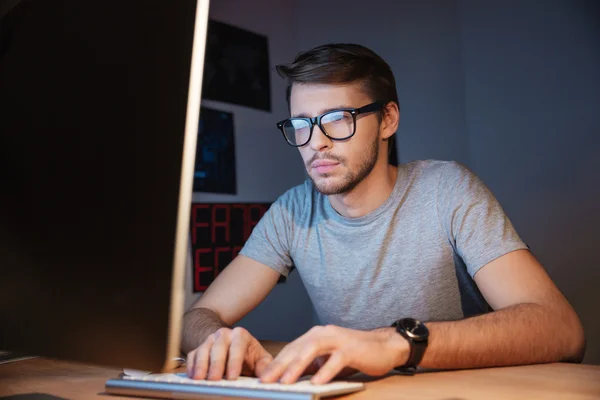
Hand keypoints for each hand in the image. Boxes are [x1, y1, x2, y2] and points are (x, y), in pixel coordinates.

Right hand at [186, 327, 272, 380]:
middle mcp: (224, 335)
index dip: (234, 362)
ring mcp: (210, 340)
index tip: (233, 376)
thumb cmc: (248, 354)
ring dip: (201, 365)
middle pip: (218, 348)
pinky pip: (192, 355)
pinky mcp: (199, 348)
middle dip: (216, 364)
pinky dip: (191, 366)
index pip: (237, 346)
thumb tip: (267, 375)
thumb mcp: (260, 358)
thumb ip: (265, 365)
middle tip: (215, 379)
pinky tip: (193, 376)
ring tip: (200, 378)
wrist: (232, 345)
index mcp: (240, 335)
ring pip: (203, 350)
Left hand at [259, 325, 407, 383]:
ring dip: (297, 366)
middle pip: (297, 347)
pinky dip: (325, 371)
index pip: (291, 348)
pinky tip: (316, 383)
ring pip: (312, 349)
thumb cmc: (355, 353)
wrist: (385, 346)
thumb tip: (291, 379)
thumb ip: (312, 365)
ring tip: (285, 382)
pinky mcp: (352, 348)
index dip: (275, 362)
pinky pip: (336, 360)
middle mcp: (324, 333)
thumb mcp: (328, 359)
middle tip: (265, 380)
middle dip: (279, 365)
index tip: (261, 377)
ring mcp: (338, 339)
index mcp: (316, 335)